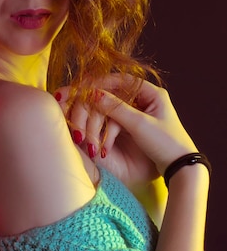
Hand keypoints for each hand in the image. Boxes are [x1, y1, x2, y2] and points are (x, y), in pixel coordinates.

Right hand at [55, 75, 197, 190]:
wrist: (180, 170)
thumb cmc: (166, 144)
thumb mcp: (140, 125)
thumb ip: (115, 108)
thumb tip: (91, 93)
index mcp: (150, 93)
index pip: (119, 80)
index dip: (98, 83)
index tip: (80, 90)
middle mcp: (142, 100)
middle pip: (109, 95)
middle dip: (90, 105)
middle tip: (70, 106)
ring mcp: (135, 115)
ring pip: (107, 111)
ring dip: (94, 123)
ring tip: (85, 137)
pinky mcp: (130, 129)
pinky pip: (110, 123)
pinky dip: (100, 131)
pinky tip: (94, 144)